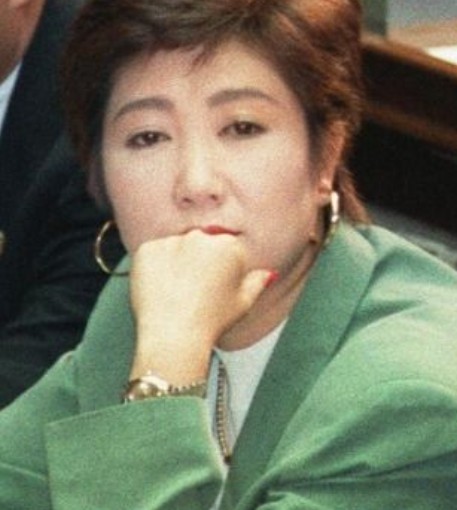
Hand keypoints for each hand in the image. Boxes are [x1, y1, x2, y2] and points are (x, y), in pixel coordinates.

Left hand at [129, 230, 271, 382]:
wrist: (173, 337)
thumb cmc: (211, 322)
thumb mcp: (243, 304)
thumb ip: (257, 282)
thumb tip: (268, 273)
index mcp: (229, 246)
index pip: (227, 247)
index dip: (223, 269)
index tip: (215, 288)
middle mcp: (201, 237)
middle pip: (202, 243)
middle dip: (199, 261)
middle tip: (195, 291)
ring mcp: (172, 241)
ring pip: (177, 247)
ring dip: (177, 261)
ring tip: (177, 292)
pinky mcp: (147, 249)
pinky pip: (153, 253)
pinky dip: (155, 267)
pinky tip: (161, 288)